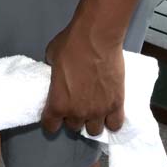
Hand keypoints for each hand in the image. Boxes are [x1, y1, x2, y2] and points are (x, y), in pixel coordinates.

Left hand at [41, 22, 124, 136]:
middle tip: (74, 103)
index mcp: (58, 103)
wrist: (97, 37)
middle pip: (73, 127)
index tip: (52, 114)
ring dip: (91, 120)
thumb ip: (52, 72)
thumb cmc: (71, 44)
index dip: (50, 120)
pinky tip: (108, 111)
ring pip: (94, 130)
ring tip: (92, 107)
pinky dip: (111, 120)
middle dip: (72, 116)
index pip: (50, 126)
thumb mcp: (51, 57)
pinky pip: (115, 124)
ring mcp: (99, 111)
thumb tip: (58, 74)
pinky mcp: (116, 104)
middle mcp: (78, 112)